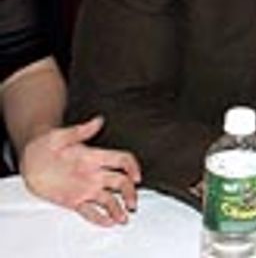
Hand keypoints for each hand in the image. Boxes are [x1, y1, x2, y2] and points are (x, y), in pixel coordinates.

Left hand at [20, 115, 140, 225]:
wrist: (30, 159)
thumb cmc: (46, 144)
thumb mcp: (60, 135)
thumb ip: (80, 130)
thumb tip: (98, 120)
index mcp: (95, 157)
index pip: (121, 160)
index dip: (132, 168)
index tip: (136, 178)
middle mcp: (95, 174)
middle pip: (120, 183)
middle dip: (129, 193)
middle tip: (132, 204)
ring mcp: (86, 188)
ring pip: (108, 199)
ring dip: (117, 208)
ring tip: (122, 218)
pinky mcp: (74, 201)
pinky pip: (90, 211)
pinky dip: (100, 217)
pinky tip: (108, 222)